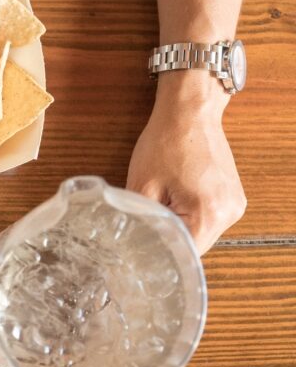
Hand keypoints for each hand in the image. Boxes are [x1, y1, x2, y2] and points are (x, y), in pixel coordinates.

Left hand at [127, 74, 245, 253]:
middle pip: (195, 245)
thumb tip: (131, 241)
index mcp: (209, 213)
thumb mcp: (142, 186)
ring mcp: (234, 204)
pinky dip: (189, 215)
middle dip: (169, 239)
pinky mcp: (232, 196)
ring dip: (180, 226)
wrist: (189, 112)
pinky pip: (207, 217)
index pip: (185, 253)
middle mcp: (229, 213)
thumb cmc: (166, 142)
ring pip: (201, 232)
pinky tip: (173, 201)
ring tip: (159, 209)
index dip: (161, 254)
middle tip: (145, 229)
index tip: (141, 251)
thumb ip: (139, 220)